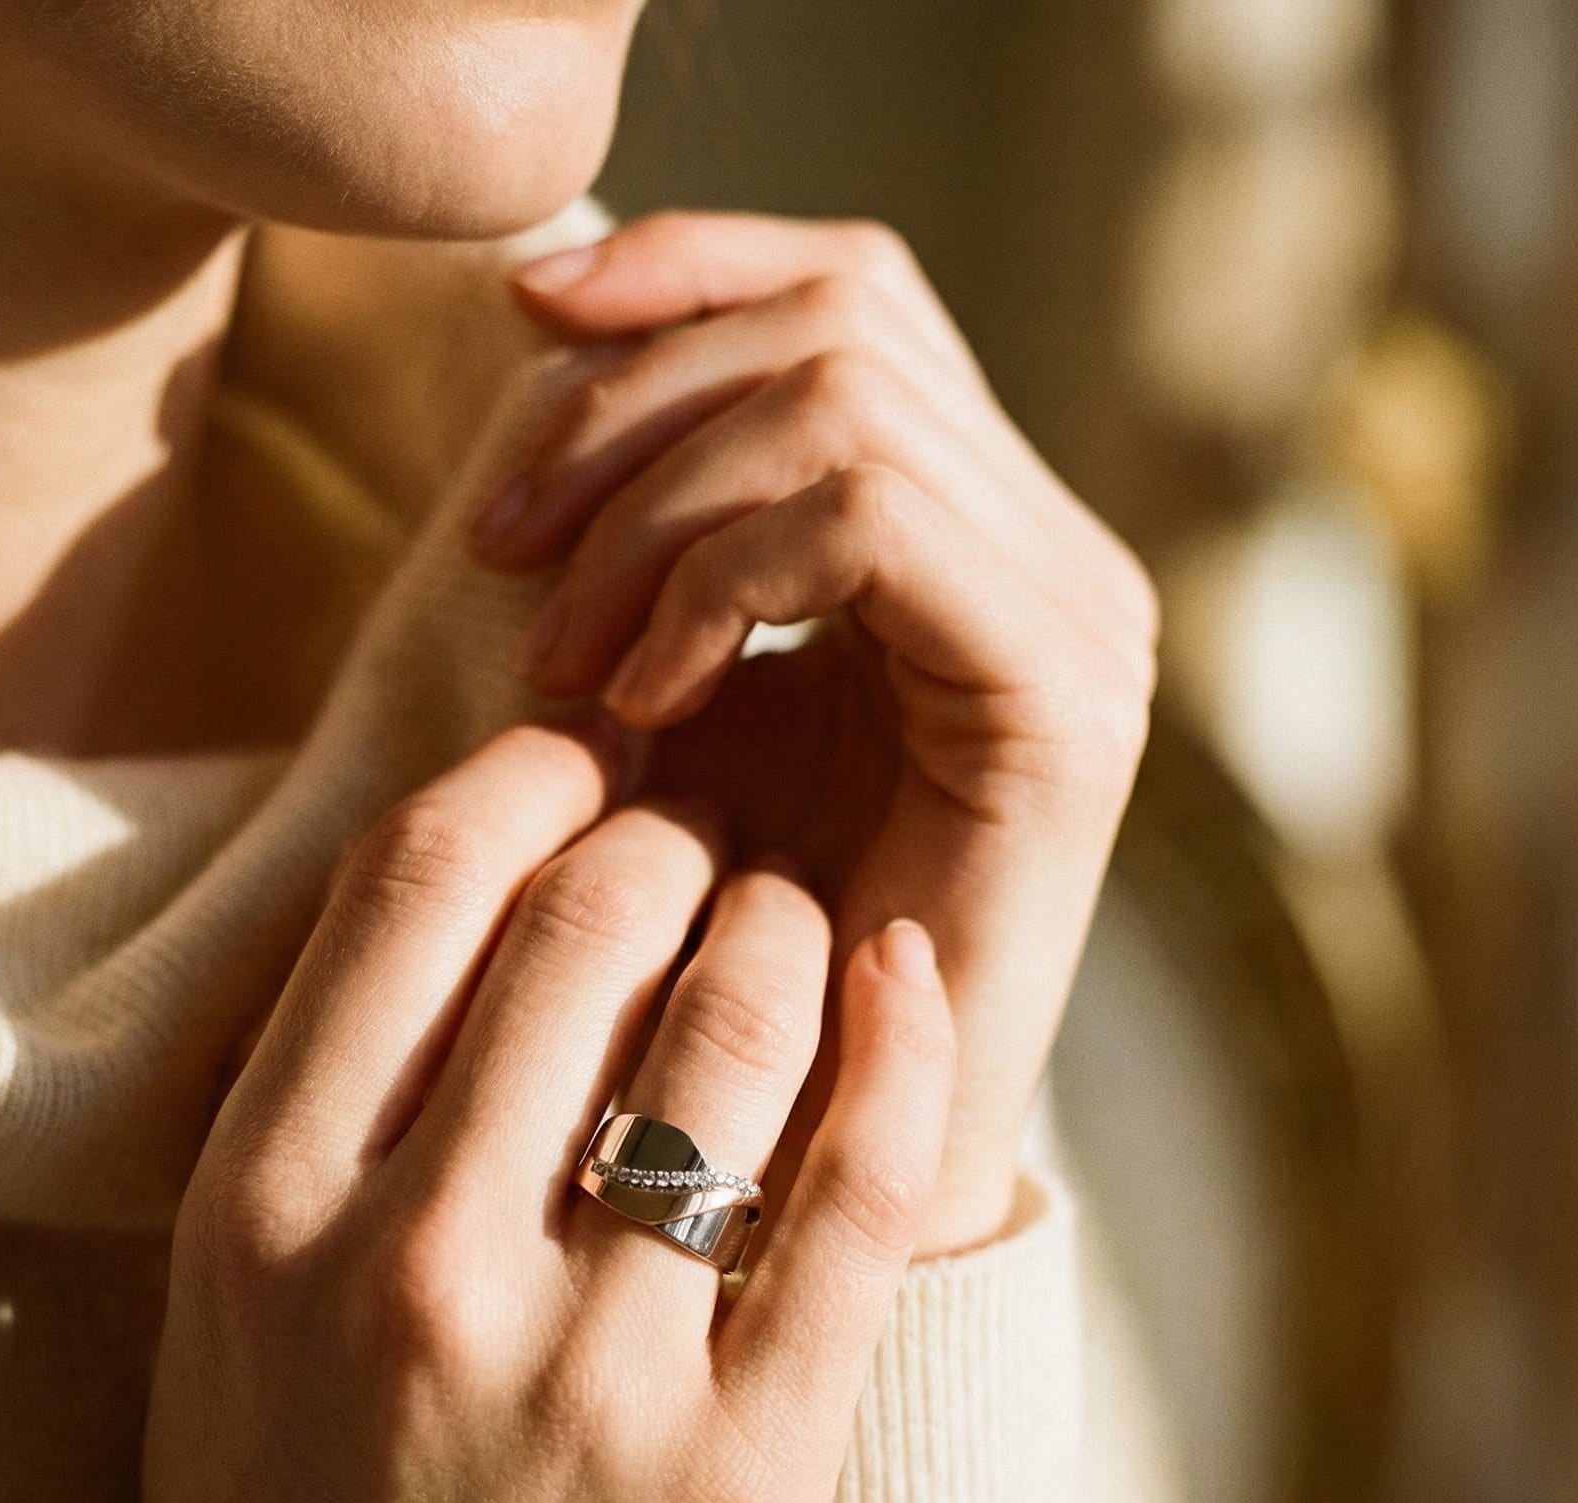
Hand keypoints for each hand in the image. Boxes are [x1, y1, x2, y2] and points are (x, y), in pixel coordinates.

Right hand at [137, 723, 954, 1502]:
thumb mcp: (217, 1365)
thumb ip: (307, 1150)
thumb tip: (446, 942)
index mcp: (254, 1224)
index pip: (412, 886)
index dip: (525, 782)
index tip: (583, 778)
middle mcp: (414, 1268)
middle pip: (592, 915)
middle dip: (675, 840)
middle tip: (709, 854)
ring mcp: (593, 1373)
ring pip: (742, 1017)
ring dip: (794, 931)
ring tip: (803, 937)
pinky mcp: (749, 1472)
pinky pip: (861, 1187)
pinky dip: (908, 1047)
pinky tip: (917, 982)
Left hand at [470, 211, 1157, 1254]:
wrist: (825, 1158)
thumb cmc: (723, 956)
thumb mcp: (671, 707)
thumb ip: (653, 546)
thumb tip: (540, 362)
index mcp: (973, 537)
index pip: (849, 290)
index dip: (682, 269)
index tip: (517, 323)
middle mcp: (1051, 554)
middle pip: (841, 318)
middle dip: (636, 404)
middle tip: (503, 546)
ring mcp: (1074, 618)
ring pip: (845, 401)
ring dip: (656, 511)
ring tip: (561, 659)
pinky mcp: (1058, 697)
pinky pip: (867, 521)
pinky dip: (716, 583)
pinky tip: (641, 700)